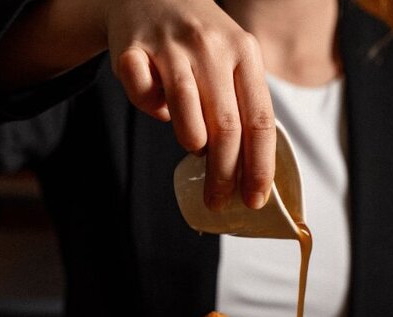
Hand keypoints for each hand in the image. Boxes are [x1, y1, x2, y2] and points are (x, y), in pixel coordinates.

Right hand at [102, 0, 275, 209]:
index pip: (261, 120)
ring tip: (193, 146)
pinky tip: (156, 102)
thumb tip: (246, 171)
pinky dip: (149, 109)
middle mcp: (211, 47)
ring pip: (186, 114)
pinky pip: (142, 96)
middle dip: (224, 174)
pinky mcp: (132, 49)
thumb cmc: (198, 42)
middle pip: (226, 127)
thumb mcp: (231, 60)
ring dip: (192, 142)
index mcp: (245, 52)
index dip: (259, 166)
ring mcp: (170, 46)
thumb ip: (240, 105)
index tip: (255, 199)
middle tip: (218, 199)